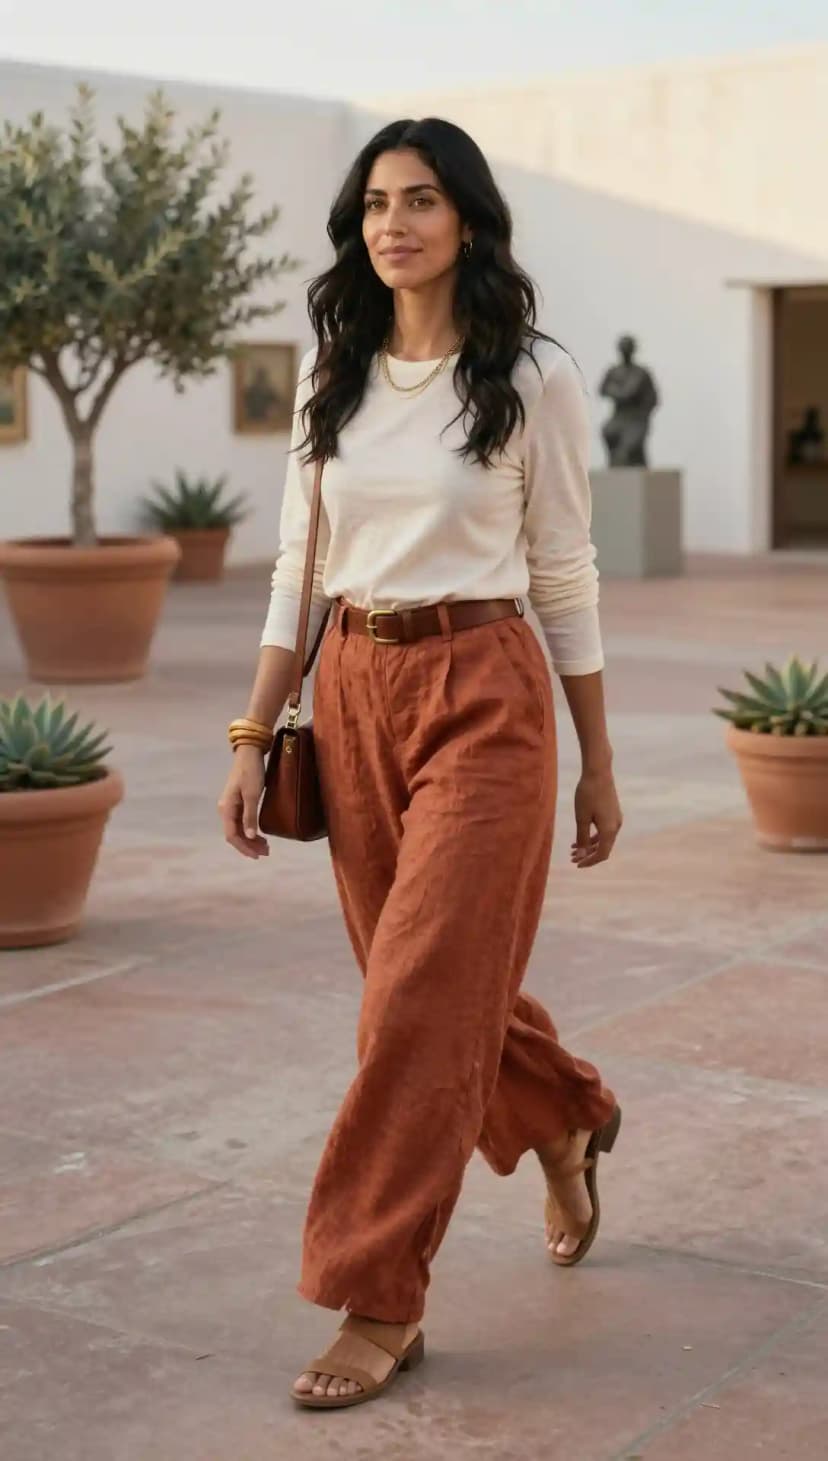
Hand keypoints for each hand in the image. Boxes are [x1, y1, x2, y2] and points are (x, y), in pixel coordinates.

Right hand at [218, 745, 268, 859]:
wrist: (249, 752)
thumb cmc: (251, 771)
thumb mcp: (252, 794)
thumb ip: (250, 816)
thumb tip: (250, 837)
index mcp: (227, 809)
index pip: (232, 836)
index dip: (244, 848)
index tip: (258, 855)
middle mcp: (226, 809)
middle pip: (235, 834)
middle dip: (249, 846)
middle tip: (266, 852)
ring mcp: (231, 806)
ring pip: (238, 829)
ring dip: (250, 840)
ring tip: (265, 847)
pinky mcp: (237, 802)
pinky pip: (241, 822)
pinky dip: (250, 830)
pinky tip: (259, 835)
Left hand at [571, 765, 622, 868]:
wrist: (598, 772)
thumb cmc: (587, 794)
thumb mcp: (581, 818)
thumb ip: (582, 838)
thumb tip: (581, 855)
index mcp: (609, 830)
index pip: (602, 854)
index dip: (589, 862)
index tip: (576, 864)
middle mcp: (616, 826)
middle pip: (603, 848)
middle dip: (588, 854)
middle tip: (572, 858)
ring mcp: (616, 818)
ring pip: (603, 839)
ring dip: (589, 845)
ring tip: (573, 848)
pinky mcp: (613, 812)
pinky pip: (604, 830)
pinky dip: (593, 835)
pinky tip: (580, 835)